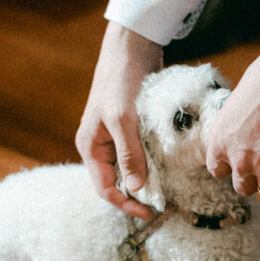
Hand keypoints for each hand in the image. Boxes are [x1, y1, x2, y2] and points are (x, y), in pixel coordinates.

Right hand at [75, 22, 162, 218]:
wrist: (131, 47)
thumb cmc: (121, 81)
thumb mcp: (123, 119)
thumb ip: (129, 155)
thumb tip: (137, 189)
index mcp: (90, 147)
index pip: (105, 188)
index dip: (126, 204)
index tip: (151, 213)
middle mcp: (100, 145)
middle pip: (117, 181)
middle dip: (138, 194)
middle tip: (164, 204)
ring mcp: (116, 135)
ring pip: (131, 167)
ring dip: (148, 178)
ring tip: (169, 188)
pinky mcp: (132, 126)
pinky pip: (141, 152)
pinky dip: (153, 161)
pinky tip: (169, 166)